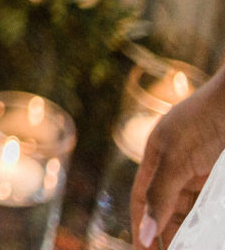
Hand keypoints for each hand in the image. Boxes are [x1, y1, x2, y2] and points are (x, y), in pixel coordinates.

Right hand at [132, 65, 224, 248]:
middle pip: (166, 208)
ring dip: (189, 232)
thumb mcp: (176, 158)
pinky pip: (212, 207)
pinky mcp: (220, 179)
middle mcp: (177, 168)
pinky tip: (208, 235)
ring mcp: (202, 174)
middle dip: (165, 233)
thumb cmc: (204, 121)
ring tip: (189, 247)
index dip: (141, 225)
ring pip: (191, 211)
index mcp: (156, 158)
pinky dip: (209, 223)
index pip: (142, 199)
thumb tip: (144, 232)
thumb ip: (159, 195)